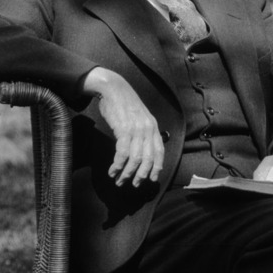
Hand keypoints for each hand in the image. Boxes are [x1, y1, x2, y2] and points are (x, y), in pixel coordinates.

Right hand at [83, 67, 164, 187]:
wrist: (113, 88)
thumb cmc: (124, 104)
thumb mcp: (140, 117)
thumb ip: (143, 132)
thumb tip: (142, 150)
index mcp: (153, 127)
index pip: (160, 151)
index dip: (157, 167)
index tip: (152, 179)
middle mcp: (148, 129)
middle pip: (148, 159)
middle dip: (141, 175)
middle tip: (134, 184)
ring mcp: (137, 129)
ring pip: (135, 159)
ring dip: (127, 173)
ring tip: (119, 180)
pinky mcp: (123, 129)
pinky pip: (122, 153)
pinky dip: (117, 165)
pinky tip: (112, 171)